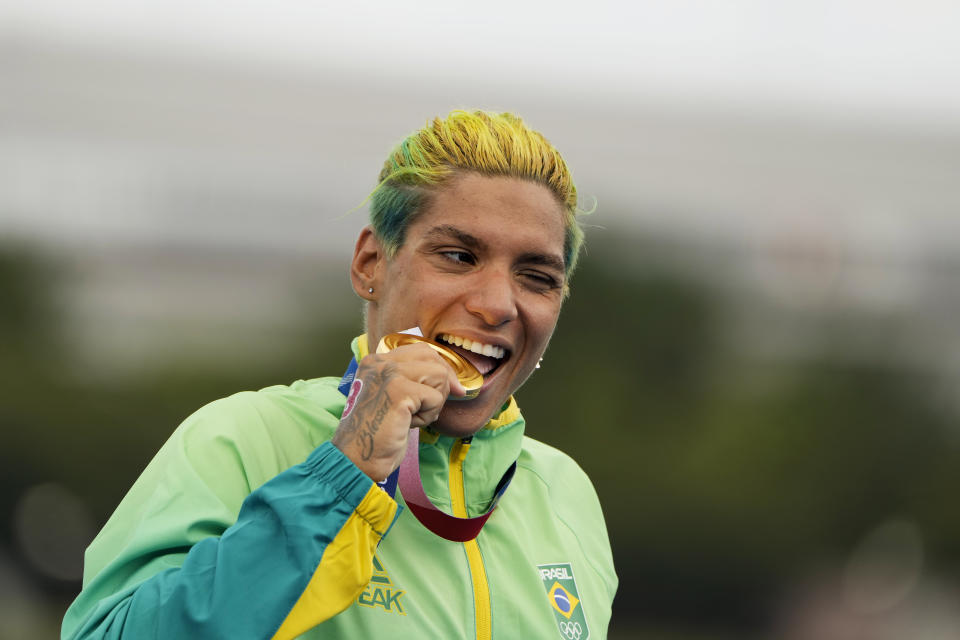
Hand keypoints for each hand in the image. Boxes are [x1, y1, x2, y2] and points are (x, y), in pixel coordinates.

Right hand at [331, 343, 466, 481]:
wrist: (357, 460)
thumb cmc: (377, 434)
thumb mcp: (392, 397)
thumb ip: (412, 381)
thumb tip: (455, 381)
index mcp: (375, 361)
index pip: (421, 350)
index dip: (439, 369)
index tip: (448, 390)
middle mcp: (379, 362)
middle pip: (432, 357)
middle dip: (442, 382)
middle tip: (432, 406)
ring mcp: (388, 374)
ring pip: (439, 374)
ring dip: (434, 401)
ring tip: (414, 417)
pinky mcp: (398, 392)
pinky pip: (435, 398)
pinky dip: (428, 416)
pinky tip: (409, 425)